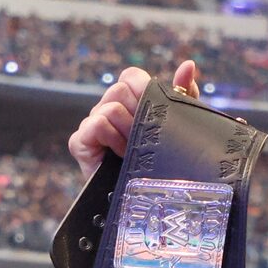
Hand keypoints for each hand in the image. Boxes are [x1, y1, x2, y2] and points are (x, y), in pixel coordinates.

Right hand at [67, 59, 198, 176]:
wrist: (141, 202)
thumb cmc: (158, 163)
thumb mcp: (176, 126)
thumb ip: (182, 95)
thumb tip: (189, 65)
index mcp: (126, 102)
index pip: (130, 76)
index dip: (144, 88)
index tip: (155, 111)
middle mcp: (106, 109)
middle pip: (120, 88)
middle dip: (138, 113)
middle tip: (146, 136)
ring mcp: (90, 125)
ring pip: (111, 106)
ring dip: (128, 128)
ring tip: (134, 148)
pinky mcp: (79, 142)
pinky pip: (97, 124)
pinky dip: (112, 137)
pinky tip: (120, 154)